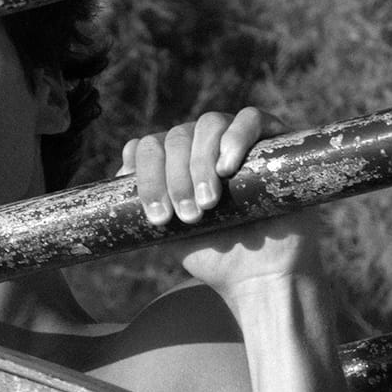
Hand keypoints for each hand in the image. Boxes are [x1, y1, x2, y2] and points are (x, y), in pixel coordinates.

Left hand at [118, 107, 321, 295]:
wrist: (262, 273)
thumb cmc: (214, 254)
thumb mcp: (170, 233)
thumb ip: (146, 207)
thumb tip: (120, 178)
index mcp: (172, 162)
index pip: (146, 149)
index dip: (146, 178)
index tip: (158, 217)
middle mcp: (200, 144)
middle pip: (174, 138)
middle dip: (175, 179)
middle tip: (189, 216)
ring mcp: (234, 137)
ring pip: (207, 124)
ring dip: (201, 163)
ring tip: (210, 202)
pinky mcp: (271, 137)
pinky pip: (249, 118)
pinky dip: (235, 138)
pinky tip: (227, 167)